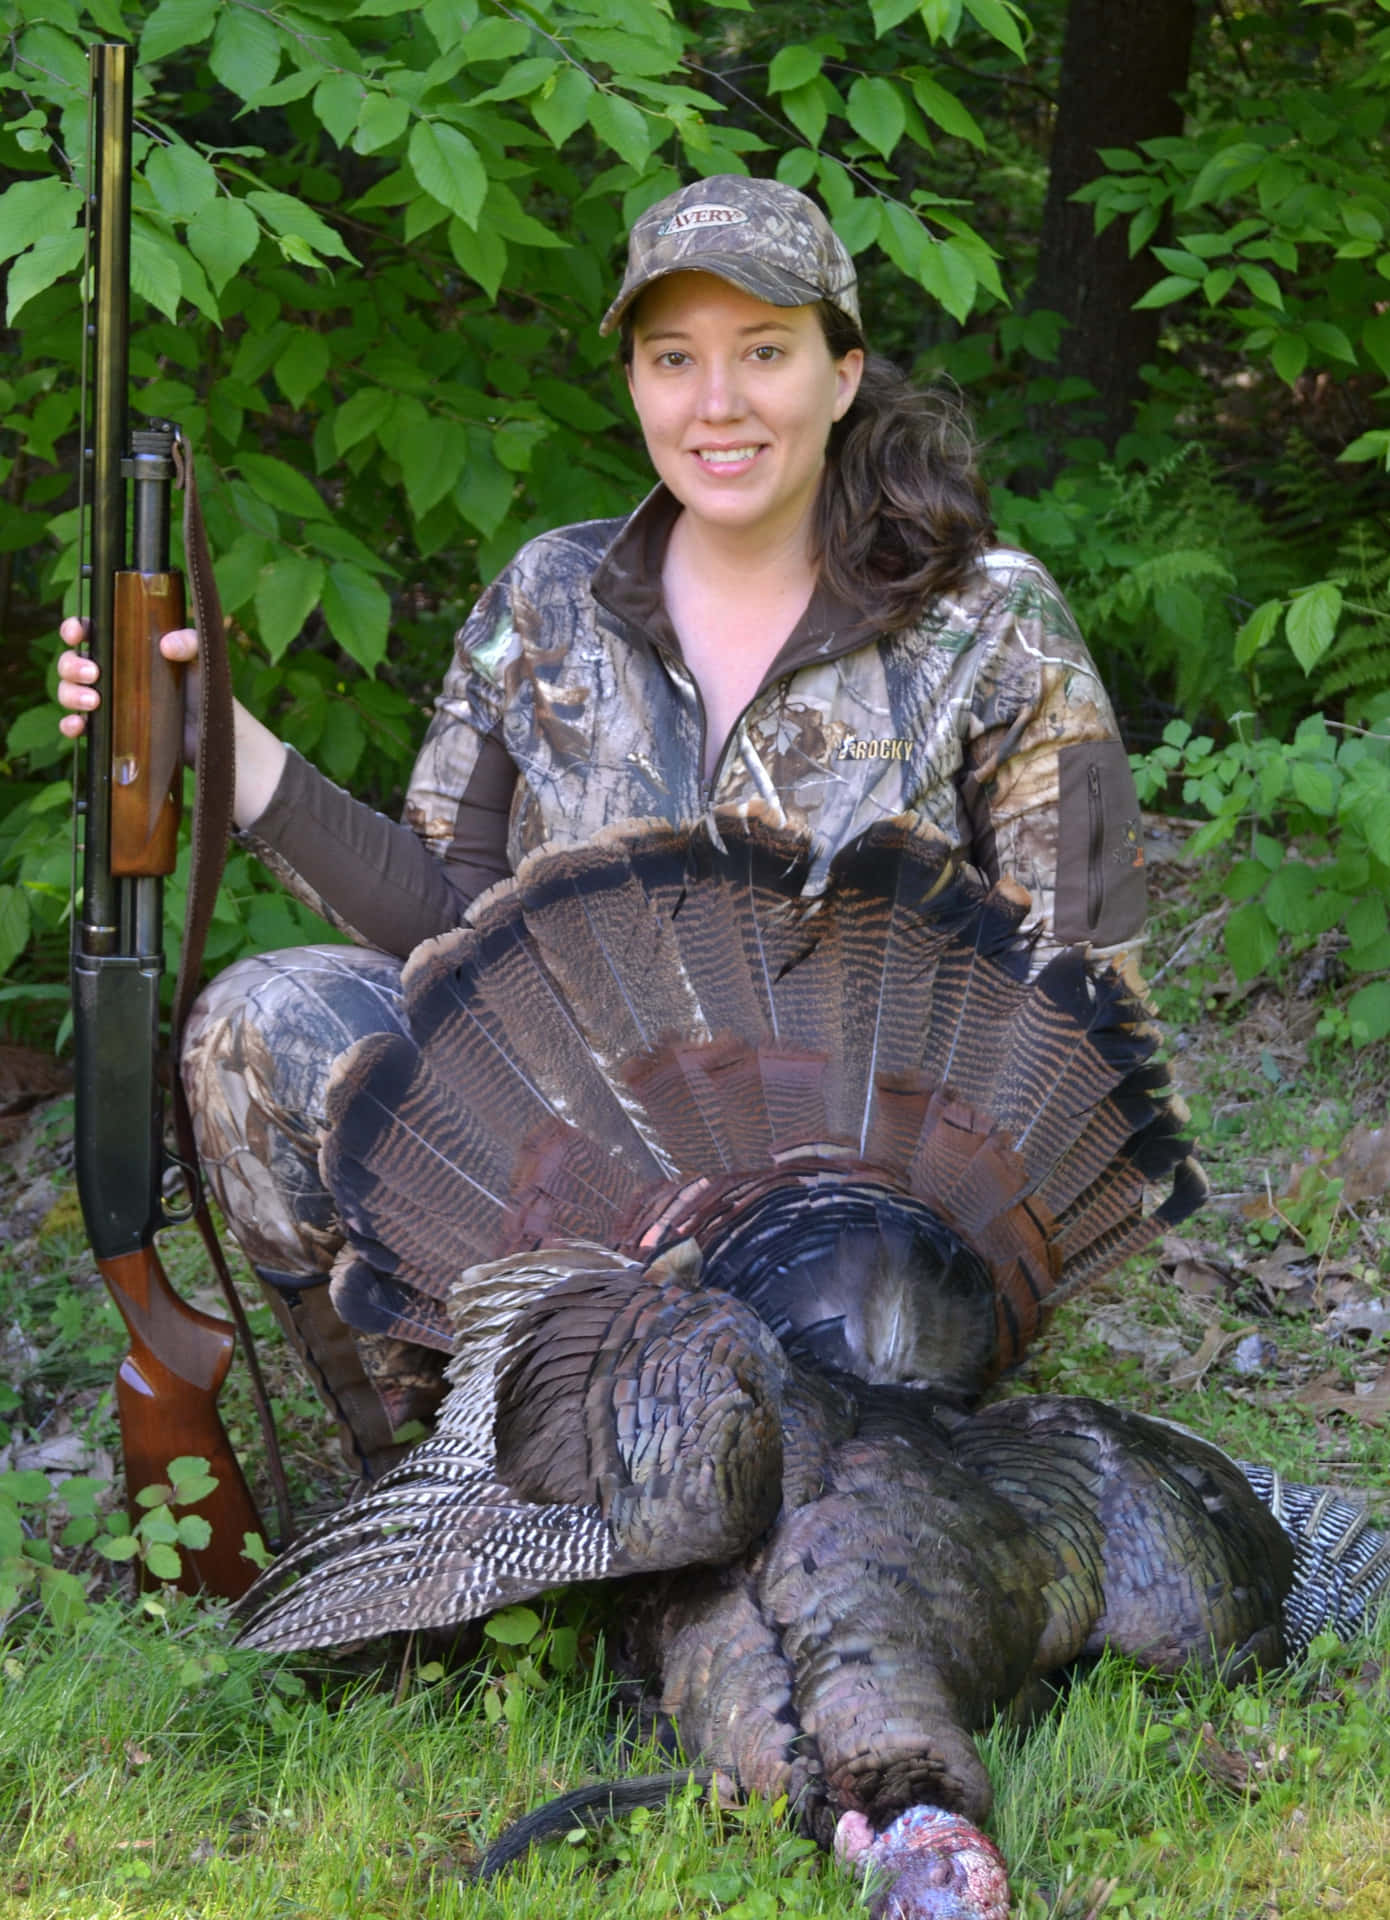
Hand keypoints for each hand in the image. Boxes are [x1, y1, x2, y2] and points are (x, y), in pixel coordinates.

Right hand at [57, 615, 201, 764]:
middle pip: (70, 662)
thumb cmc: (204, 688)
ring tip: (94, 701)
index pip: (90, 632)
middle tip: (93, 673)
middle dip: (71, 665)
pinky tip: (79, 725)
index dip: (75, 629)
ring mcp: (107, 703)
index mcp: (124, 648)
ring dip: (71, 694)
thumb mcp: (201, 657)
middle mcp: (110, 673)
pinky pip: (77, 726)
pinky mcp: (109, 730)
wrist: (212, 731)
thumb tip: (166, 645)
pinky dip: (70, 725)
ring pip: (68, 692)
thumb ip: (191, 642)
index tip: (78, 634)